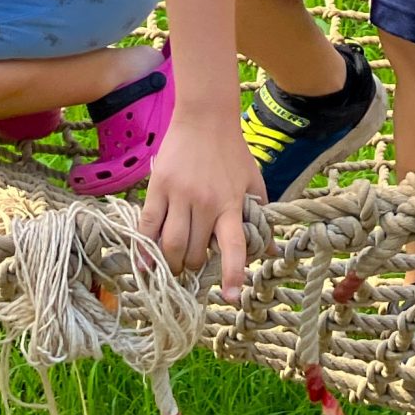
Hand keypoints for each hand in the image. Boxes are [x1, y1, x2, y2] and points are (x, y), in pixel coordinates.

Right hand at [138, 111, 263, 300]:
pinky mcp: (158, 188)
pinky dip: (144, 249)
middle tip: (193, 268)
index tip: (231, 297)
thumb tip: (270, 250)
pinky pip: (147, 226)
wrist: (205, 118)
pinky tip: (145, 264)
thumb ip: (260, 216)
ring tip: (174, 265)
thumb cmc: (232, 152)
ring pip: (170, 245)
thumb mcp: (254, 182)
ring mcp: (179, 195)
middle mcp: (205, 203)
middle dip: (194, 268)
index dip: (233, 274)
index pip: (233, 247)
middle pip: (195, 252)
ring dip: (172, 263)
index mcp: (231, 204)